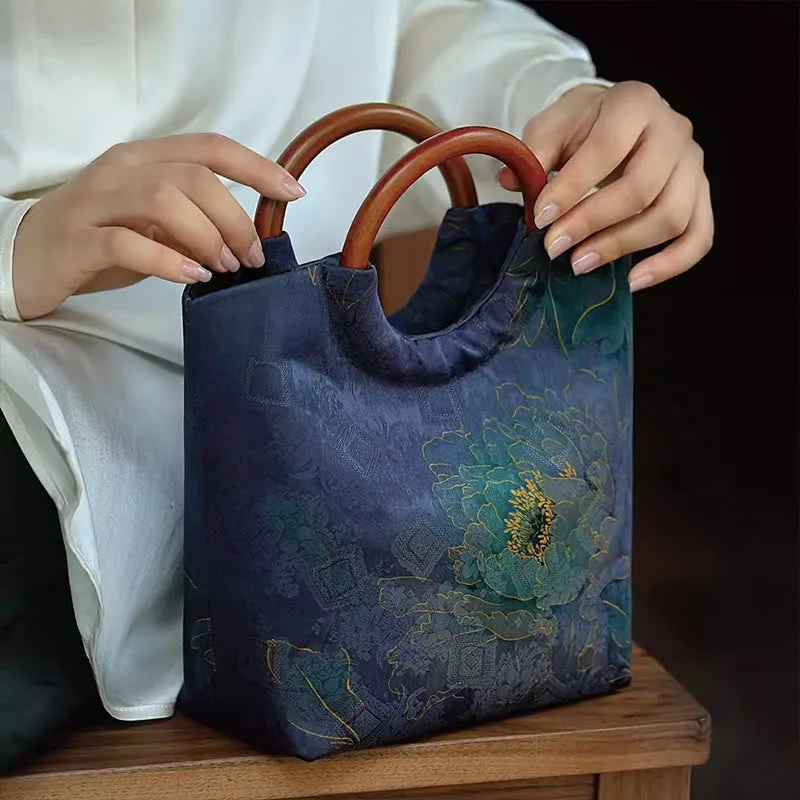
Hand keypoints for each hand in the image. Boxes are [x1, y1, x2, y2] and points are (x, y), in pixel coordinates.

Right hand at [12, 133, 305, 319]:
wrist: (27, 256)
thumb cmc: (100, 239)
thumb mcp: (154, 226)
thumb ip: (193, 223)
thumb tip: (242, 239)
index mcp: (144, 158)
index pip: (210, 147)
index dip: (257, 167)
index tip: (294, 193)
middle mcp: (121, 170)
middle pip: (194, 177)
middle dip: (235, 218)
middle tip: (250, 257)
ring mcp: (96, 202)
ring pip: (164, 200)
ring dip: (206, 236)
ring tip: (222, 267)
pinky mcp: (78, 240)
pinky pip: (126, 243)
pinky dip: (167, 260)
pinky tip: (191, 276)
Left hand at [498, 81, 713, 291]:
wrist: (618, 119)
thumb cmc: (582, 125)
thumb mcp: (553, 126)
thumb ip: (534, 152)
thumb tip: (512, 182)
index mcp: (635, 103)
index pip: (607, 148)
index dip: (572, 187)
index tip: (540, 218)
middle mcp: (674, 130)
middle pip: (643, 188)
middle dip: (592, 223)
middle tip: (554, 247)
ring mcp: (693, 165)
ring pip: (671, 217)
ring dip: (621, 247)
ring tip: (579, 263)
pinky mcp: (701, 196)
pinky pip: (699, 236)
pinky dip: (670, 265)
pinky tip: (632, 281)